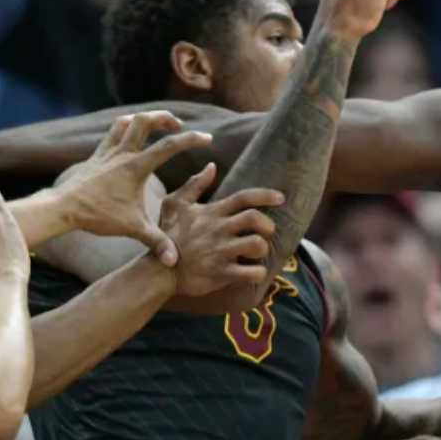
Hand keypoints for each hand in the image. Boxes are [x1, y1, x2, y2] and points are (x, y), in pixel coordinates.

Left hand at [55, 111, 214, 265]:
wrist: (63, 209)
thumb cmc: (98, 216)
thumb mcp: (132, 229)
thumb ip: (156, 242)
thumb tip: (174, 261)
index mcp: (135, 167)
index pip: (168, 146)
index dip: (191, 139)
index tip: (207, 137)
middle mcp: (123, 154)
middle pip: (145, 121)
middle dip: (165, 118)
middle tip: (179, 125)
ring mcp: (108, 151)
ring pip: (128, 121)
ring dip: (145, 119)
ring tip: (158, 125)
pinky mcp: (98, 154)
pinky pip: (114, 132)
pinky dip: (126, 127)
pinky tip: (133, 135)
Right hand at [158, 164, 284, 296]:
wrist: (158, 270)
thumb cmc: (169, 235)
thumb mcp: (175, 204)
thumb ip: (194, 184)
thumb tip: (212, 166)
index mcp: (213, 212)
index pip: (244, 197)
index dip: (266, 195)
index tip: (281, 198)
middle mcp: (219, 230)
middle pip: (255, 219)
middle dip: (268, 224)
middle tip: (267, 232)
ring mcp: (221, 252)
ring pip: (257, 245)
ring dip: (263, 249)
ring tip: (257, 253)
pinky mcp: (221, 273)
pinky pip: (251, 273)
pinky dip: (259, 273)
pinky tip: (254, 272)